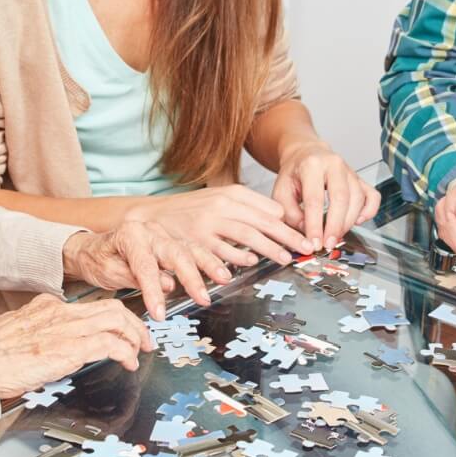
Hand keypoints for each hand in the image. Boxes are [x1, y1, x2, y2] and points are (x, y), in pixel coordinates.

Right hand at [0, 294, 152, 399]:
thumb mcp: (17, 335)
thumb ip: (38, 336)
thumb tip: (51, 350)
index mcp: (47, 308)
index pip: (90, 306)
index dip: (113, 317)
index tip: (122, 329)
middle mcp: (59, 312)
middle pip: (111, 308)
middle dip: (133, 323)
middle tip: (144, 339)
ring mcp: (65, 328)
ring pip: (116, 320)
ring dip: (135, 336)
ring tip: (141, 351)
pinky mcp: (68, 348)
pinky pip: (109, 343)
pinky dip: (125, 352)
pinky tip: (128, 362)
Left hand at [63, 219, 234, 319]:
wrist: (92, 248)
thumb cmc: (98, 259)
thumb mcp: (108, 271)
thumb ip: (135, 276)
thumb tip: (167, 284)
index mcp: (130, 235)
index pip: (145, 265)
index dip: (153, 291)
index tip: (159, 313)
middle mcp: (151, 231)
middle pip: (175, 253)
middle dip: (191, 277)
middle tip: (202, 297)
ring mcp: (164, 235)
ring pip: (190, 248)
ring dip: (209, 265)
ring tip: (223, 279)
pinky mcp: (172, 242)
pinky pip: (193, 250)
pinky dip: (209, 261)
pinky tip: (222, 272)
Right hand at [125, 188, 307, 268]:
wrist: (151, 216)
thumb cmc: (189, 209)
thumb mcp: (219, 198)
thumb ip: (248, 205)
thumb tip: (279, 214)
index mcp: (230, 194)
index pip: (267, 208)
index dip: (288, 224)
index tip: (304, 235)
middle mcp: (221, 206)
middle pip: (261, 221)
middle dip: (286, 237)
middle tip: (303, 249)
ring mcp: (208, 223)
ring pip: (245, 235)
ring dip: (267, 248)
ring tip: (283, 258)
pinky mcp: (195, 240)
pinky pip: (221, 250)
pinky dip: (237, 257)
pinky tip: (250, 263)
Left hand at [272, 138, 379, 250]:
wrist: (306, 154)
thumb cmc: (294, 173)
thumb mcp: (281, 190)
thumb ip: (290, 212)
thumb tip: (306, 231)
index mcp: (311, 165)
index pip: (315, 199)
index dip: (315, 224)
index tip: (314, 242)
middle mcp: (334, 165)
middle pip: (341, 198)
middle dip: (335, 226)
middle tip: (328, 244)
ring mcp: (350, 171)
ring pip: (358, 198)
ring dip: (348, 222)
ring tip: (336, 236)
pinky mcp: (360, 179)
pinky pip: (372, 196)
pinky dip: (368, 212)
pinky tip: (357, 221)